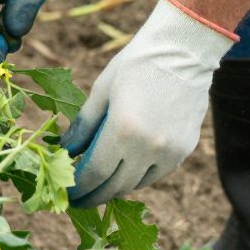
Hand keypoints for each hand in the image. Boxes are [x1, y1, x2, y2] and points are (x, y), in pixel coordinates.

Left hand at [64, 0, 233, 207]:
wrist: (184, 50)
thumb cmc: (136, 64)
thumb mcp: (103, 89)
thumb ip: (84, 124)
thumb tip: (65, 149)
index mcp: (123, 130)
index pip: (95, 173)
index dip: (79, 188)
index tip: (67, 195)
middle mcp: (148, 148)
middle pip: (115, 186)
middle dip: (94, 196)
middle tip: (78, 199)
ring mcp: (170, 152)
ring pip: (137, 184)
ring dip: (116, 188)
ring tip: (99, 187)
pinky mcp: (185, 150)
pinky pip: (156, 174)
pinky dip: (138, 177)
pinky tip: (125, 171)